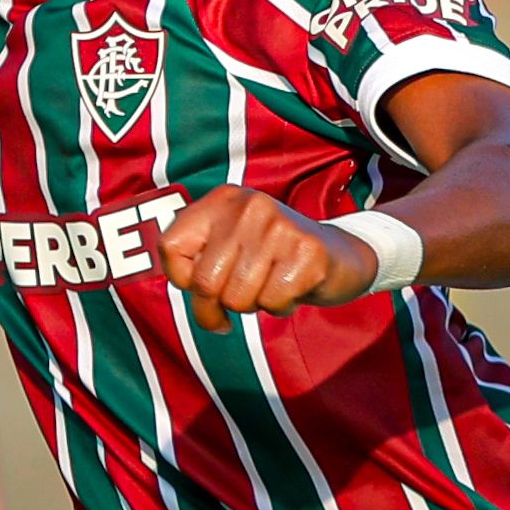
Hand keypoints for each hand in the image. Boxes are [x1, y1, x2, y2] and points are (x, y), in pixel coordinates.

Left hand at [151, 184, 372, 331]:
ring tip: (269, 287)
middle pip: (204, 282)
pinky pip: (272, 302)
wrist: (339, 255)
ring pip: (237, 297)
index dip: (181, 279)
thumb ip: (196, 261)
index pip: (171, 247)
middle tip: (236, 305)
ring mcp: (280, 227)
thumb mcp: (229, 248)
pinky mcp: (307, 252)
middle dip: (215, 309)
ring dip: (253, 306)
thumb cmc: (272, 259)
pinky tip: (292, 288)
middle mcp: (249, 207)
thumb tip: (188, 285)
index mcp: (223, 200)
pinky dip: (280, 307)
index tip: (202, 287)